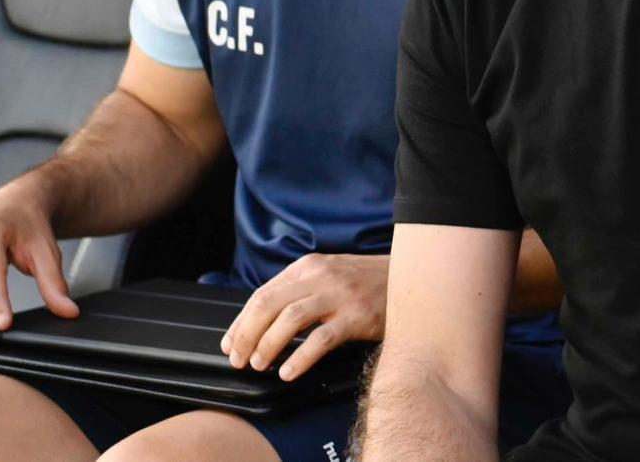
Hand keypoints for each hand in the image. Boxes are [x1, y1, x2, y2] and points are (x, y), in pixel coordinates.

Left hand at [222, 252, 388, 380]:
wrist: (409, 279)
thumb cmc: (363, 285)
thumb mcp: (327, 277)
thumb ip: (297, 293)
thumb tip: (257, 324)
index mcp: (308, 267)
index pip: (262, 294)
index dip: (240, 322)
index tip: (229, 345)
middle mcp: (320, 276)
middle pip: (269, 304)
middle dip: (246, 335)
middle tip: (238, 360)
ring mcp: (340, 295)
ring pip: (290, 319)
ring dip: (268, 345)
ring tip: (260, 365)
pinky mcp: (357, 316)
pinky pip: (321, 339)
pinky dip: (300, 357)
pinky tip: (289, 372)